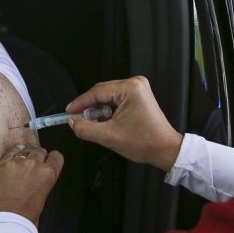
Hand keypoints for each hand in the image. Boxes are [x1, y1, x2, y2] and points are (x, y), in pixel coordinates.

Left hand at [0, 145, 63, 225]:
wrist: (4, 221)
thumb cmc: (25, 216)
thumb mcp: (43, 197)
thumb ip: (43, 181)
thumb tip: (38, 176)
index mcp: (48, 174)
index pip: (56, 157)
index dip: (51, 160)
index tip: (47, 163)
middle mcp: (34, 164)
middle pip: (40, 151)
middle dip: (37, 158)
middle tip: (32, 167)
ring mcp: (16, 162)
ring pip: (25, 149)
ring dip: (25, 155)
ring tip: (20, 164)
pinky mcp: (1, 164)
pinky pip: (10, 152)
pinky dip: (12, 155)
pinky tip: (11, 160)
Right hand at [66, 76, 181, 170]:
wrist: (165, 149)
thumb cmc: (143, 143)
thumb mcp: (109, 137)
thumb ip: (86, 128)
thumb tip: (72, 121)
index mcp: (130, 88)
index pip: (97, 92)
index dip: (80, 103)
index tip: (68, 112)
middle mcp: (135, 83)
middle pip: (102, 92)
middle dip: (89, 107)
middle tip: (77, 120)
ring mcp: (138, 88)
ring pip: (108, 96)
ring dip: (99, 110)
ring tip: (94, 124)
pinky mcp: (139, 95)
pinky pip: (116, 99)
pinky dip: (108, 110)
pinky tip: (105, 122)